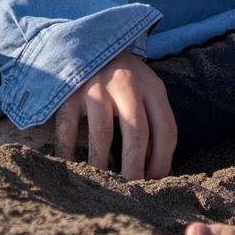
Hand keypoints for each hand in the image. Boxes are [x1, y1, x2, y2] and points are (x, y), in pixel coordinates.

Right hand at [51, 52, 176, 181]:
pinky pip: (68, 128)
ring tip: (103, 185)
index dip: (162, 161)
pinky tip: (72, 168)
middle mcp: (126, 84)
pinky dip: (68, 152)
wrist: (88, 41)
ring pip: (102, 133)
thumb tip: (160, 172)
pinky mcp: (68, 91)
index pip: (166, 129)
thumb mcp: (146, 90)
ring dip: (102, 165)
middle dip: (135, 168)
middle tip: (132, 193)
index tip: (156, 184)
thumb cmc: (123, 78)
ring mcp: (95, 86)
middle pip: (137, 133)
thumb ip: (154, 122)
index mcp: (152, 86)